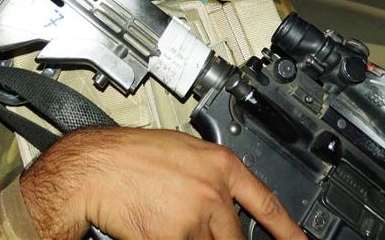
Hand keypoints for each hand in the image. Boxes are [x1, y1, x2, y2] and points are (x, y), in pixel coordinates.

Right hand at [19, 126, 304, 239]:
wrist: (95, 168)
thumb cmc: (129, 156)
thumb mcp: (182, 153)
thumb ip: (209, 178)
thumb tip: (225, 200)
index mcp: (220, 165)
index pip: (267, 203)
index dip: (289, 230)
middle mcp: (214, 192)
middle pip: (237, 237)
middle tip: (199, 228)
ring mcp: (196, 219)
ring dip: (195, 239)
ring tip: (166, 217)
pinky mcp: (174, 239)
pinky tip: (156, 227)